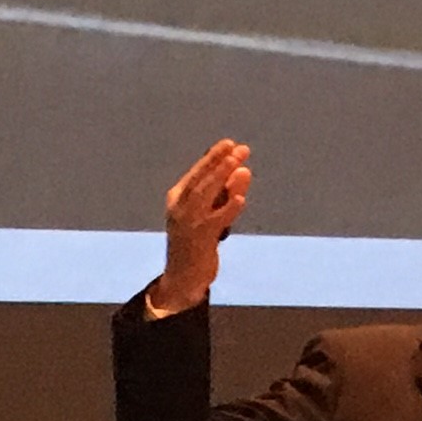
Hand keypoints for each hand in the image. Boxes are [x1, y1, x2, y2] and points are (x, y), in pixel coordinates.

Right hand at [150, 139, 250, 312]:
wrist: (183, 276)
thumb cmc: (198, 238)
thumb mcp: (211, 211)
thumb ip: (227, 192)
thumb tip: (244, 170)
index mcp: (178, 198)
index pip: (197, 173)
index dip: (212, 157)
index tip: (229, 143)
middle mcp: (180, 208)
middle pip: (200, 180)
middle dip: (219, 162)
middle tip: (238, 148)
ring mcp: (188, 224)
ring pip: (205, 195)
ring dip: (222, 177)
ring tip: (238, 163)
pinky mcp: (199, 240)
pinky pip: (215, 221)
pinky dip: (228, 209)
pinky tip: (241, 200)